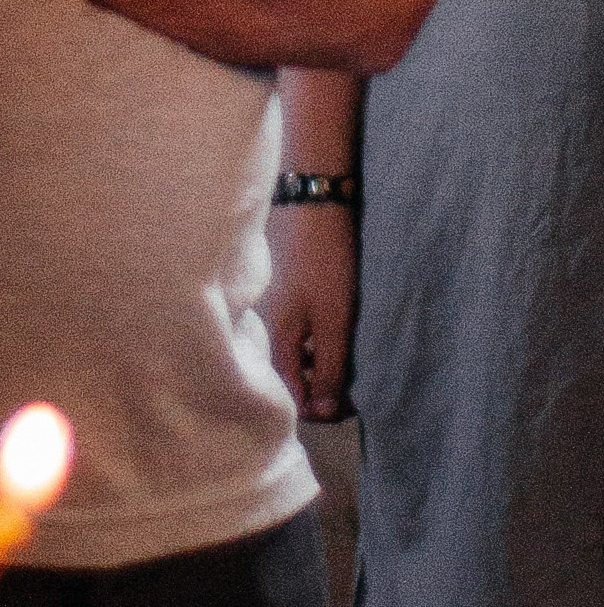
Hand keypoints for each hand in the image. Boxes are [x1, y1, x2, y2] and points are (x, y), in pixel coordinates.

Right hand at [266, 201, 356, 421]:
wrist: (312, 195)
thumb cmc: (324, 258)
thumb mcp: (335, 319)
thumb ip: (327, 367)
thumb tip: (323, 411)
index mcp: (271, 337)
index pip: (289, 393)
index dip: (318, 408)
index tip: (347, 406)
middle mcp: (258, 325)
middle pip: (284, 372)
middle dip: (314, 384)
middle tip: (348, 384)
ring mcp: (262, 303)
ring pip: (285, 347)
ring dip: (310, 359)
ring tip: (342, 353)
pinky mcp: (270, 286)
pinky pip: (285, 324)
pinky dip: (305, 334)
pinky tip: (325, 323)